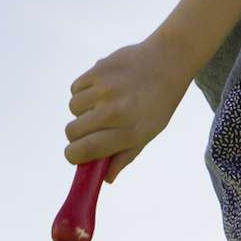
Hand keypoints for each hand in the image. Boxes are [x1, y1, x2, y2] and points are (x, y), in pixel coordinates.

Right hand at [65, 39, 189, 180]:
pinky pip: (75, 88)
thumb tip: (104, 179)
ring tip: (102, 103)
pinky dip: (83, 91)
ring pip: (73, 108)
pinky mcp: (98, 70)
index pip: (84, 151)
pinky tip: (101, 88)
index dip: (74, 156)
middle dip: (77, 134)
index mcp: (128, 132)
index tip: (76, 154)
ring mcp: (105, 89)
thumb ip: (124, 157)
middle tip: (91, 128)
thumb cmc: (159, 102)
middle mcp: (115, 112)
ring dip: (82, 109)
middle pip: (72, 132)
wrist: (168, 61)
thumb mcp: (148, 133)